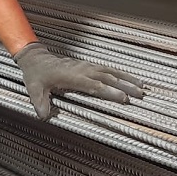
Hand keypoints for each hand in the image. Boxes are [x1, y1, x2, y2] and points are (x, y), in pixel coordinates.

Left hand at [13, 42, 144, 119]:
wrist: (36, 59)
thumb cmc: (36, 75)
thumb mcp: (34, 90)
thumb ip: (40, 103)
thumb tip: (44, 116)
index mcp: (72, 77)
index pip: (94, 85)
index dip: (108, 91)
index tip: (122, 98)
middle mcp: (82, 70)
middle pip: (107, 78)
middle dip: (124, 86)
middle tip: (140, 94)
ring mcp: (86, 67)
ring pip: (110, 72)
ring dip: (126, 79)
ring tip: (142, 87)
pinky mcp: (88, 66)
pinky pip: (107, 69)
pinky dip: (121, 74)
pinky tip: (131, 79)